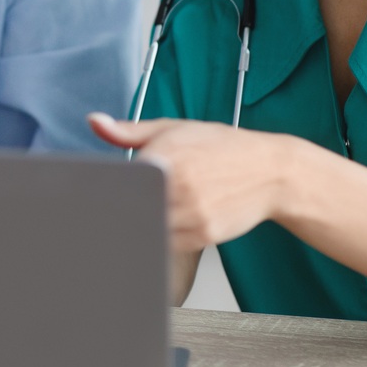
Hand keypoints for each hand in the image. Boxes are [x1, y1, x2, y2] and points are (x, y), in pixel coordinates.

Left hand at [89, 113, 300, 252]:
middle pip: (128, 210)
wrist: (271, 172)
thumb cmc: (225, 147)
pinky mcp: (202, 236)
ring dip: (136, 226)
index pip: (119, 181)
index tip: (94, 194)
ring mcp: (192, 214)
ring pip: (145, 230)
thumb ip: (130, 131)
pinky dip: (156, 237)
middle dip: (116, 211)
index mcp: (167, 155)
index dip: (103, 190)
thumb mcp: (177, 129)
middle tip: (105, 211)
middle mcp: (179, 186)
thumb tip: (95, 122)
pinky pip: (165, 244)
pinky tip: (158, 225)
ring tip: (131, 219)